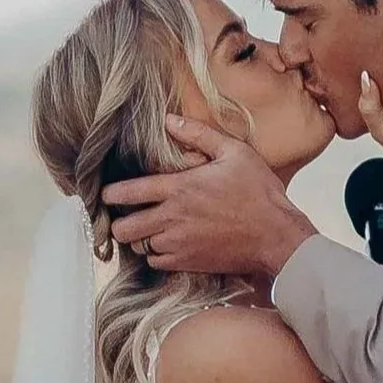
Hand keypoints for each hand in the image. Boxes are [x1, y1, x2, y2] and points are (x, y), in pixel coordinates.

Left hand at [103, 115, 318, 282]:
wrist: (276, 236)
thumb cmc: (258, 192)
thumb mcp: (234, 152)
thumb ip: (198, 134)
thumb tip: (169, 119)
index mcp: (180, 188)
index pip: (129, 192)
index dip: (110, 194)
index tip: (106, 194)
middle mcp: (173, 218)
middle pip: (124, 228)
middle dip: (117, 222)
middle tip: (124, 216)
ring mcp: (179, 243)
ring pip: (138, 247)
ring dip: (138, 239)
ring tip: (146, 229)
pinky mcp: (188, 262)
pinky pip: (155, 262)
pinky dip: (154, 255)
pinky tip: (164, 244)